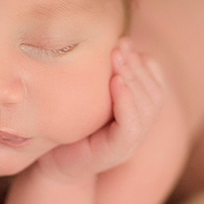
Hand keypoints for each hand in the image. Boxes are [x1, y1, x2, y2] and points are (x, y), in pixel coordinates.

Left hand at [36, 38, 166, 180]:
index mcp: (135, 113)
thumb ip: (100, 74)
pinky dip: (127, 102)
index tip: (124, 41)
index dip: (144, 62)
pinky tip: (117, 83)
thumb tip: (108, 37)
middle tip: (120, 45)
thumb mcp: (86, 95)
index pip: (155, 84)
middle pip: (154, 93)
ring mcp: (129, 143)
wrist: (48, 165)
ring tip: (118, 59)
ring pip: (148, 107)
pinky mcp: (116, 153)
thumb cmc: (65, 125)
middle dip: (138, 66)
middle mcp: (138, 129)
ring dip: (134, 79)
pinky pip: (131, 126)